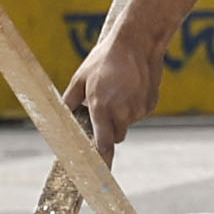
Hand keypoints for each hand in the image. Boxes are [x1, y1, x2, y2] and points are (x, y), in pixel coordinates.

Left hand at [69, 27, 163, 155]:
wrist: (138, 42)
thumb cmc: (106, 58)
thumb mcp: (81, 77)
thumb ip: (70, 100)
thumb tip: (64, 116)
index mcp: (102, 107)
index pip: (103, 144)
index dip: (100, 158)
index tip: (99, 171)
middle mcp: (122, 112)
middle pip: (116, 136)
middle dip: (109, 129)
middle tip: (103, 108)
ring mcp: (139, 109)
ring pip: (127, 124)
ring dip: (121, 116)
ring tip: (118, 90)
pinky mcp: (150, 105)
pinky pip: (138, 114)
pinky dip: (133, 107)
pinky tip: (130, 87)